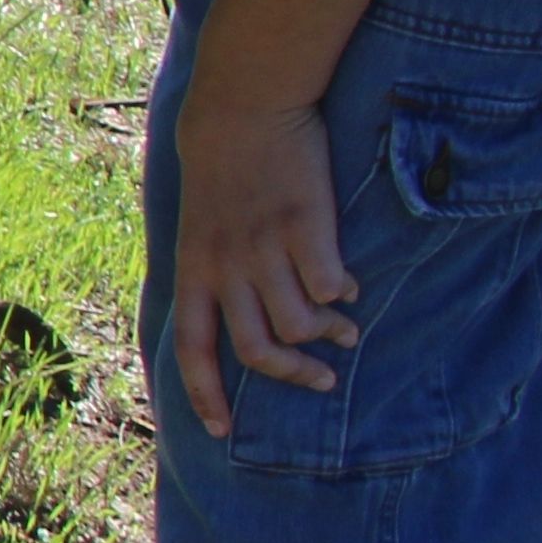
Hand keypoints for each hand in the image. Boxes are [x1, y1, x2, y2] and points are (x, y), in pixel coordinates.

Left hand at [168, 96, 359, 437]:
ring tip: (345, 330)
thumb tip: (240, 320)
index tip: (223, 432)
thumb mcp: (200, 227)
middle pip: (258, 350)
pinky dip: (342, 293)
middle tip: (322, 380)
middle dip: (294, 375)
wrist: (241, 111)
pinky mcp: (303, 225)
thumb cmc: (223, 172)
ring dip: (328, 334)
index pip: (192, 349)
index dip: (206, 395)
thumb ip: (215, 272)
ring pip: (299, 323)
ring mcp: (265, 248)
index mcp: (194, 271)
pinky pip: (328, 283)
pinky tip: (349, 285)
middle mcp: (226, 267)